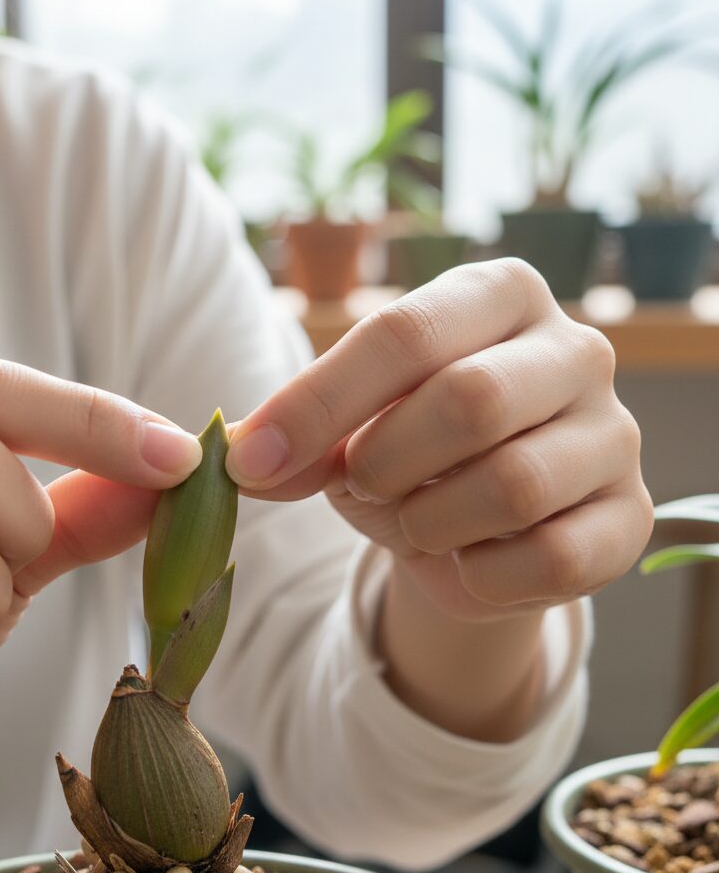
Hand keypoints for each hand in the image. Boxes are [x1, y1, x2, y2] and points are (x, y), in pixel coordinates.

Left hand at [226, 260, 653, 623]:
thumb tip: (242, 458)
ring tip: (416, 519)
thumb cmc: (404, 454)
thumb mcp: (339, 433)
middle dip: (385, 463)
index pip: (403, 333)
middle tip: (362, 483)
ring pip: (512, 485)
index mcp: (495, 296)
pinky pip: (551, 559)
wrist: (471, 529)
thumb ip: (290, 439)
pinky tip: (466, 560)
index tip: (251, 460)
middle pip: (469, 400)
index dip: (317, 403)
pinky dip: (481, 576)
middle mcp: (574, 348)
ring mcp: (614, 432)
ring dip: (429, 522)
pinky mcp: (629, 517)